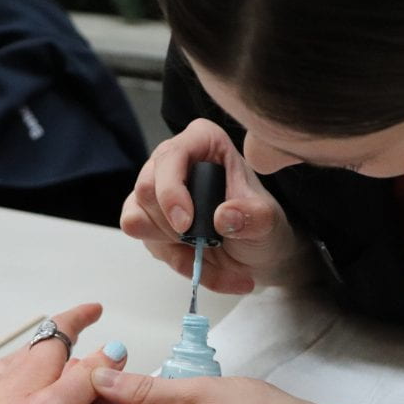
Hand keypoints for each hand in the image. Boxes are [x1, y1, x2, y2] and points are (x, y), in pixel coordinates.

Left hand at [0, 304, 128, 403]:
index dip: (78, 318)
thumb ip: (84, 379)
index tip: (96, 310)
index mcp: (32, 371)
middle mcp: (10, 378)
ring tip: (50, 364)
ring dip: (35, 360)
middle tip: (84, 340)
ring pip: (16, 368)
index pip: (59, 332)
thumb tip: (112, 349)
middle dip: (63, 341)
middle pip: (39, 349)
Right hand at [121, 118, 315, 292]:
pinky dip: (176, 260)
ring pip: (136, 218)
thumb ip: (253, 216)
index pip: (171, 157)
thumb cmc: (259, 223)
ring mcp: (156, 192)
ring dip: (172, 245)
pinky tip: (199, 260)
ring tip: (206, 248)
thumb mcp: (267, 220)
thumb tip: (225, 216)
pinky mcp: (148, 221)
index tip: (186, 224)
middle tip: (204, 240)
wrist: (255, 254)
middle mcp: (172, 162)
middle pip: (146, 189)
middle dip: (171, 225)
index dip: (172, 191)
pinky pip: (147, 244)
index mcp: (202, 142)